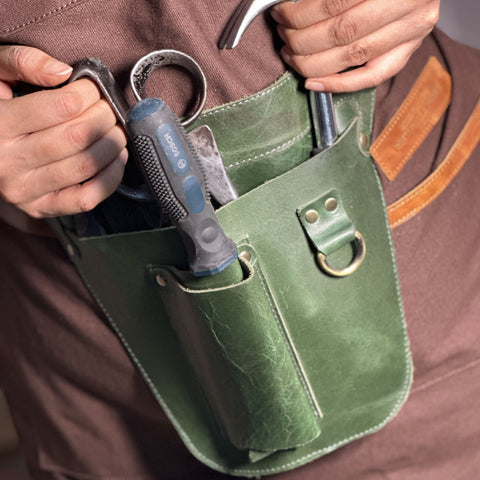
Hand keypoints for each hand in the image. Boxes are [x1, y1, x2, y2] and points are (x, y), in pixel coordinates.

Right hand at [0, 45, 127, 217]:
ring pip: (85, 165)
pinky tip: (117, 159)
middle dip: (104, 118)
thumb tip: (63, 72)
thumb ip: (22, 62)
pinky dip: (111, 178)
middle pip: (77, 136)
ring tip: (116, 130)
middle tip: (109, 109)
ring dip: (112, 145)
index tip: (94, 88)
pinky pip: (86, 198)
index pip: (61, 107)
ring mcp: (24, 190)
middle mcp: (8, 162)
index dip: (88, 93)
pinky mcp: (40, 208)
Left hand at [271, 0, 439, 91]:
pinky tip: (313, 83)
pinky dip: (339, 83)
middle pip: (341, 32)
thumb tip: (293, 6)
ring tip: (291, 56)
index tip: (281, 14)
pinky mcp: (407, 52)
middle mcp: (409, 5)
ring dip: (313, 62)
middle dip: (302, 38)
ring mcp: (411, 32)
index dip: (300, 14)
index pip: (334, 4)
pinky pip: (371, 77)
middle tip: (284, 35)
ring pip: (352, 56)